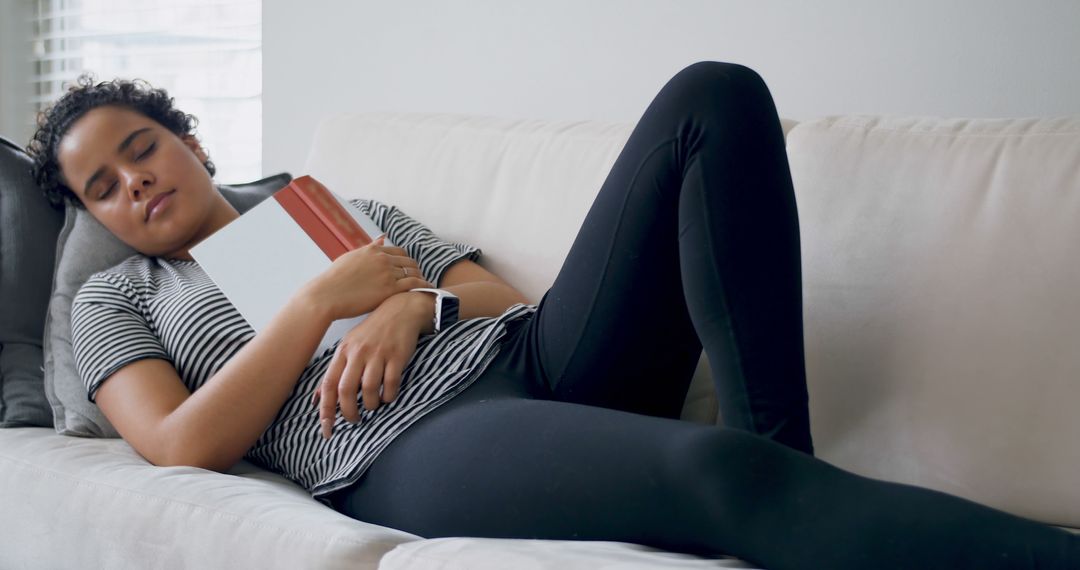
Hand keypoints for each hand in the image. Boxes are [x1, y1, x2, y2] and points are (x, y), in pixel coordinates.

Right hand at [298, 234, 433, 321]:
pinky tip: (427, 291)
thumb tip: (382, 237)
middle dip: (416, 269)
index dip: (406, 261)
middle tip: (420, 278)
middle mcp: (382, 259)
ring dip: (421, 278)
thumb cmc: (334, 279)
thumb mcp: (351, 257)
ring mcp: (387, 273)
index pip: (399, 252)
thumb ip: (369, 248)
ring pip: (413, 272)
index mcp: (373, 251)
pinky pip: (414, 284)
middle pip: (409, 262)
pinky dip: (423, 286)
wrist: (327, 295)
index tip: (409, 269)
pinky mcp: (390, 289)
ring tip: (425, 285)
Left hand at [311, 291, 430, 438]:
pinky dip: (389, 395)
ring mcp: (378, 354)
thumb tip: (316, 398)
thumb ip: (335, 371)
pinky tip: (388, 396)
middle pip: (346, 390)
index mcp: (343, 351)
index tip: (327, 429)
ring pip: (369, 389)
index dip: (326, 409)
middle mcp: (358, 353)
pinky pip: (391, 383)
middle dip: (349, 412)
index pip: (329, 385)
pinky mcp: (397, 356)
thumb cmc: (373, 332)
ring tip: (374, 406)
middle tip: (355, 420)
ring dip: (371, 404)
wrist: (401, 310)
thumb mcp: (350, 346)